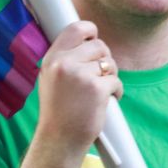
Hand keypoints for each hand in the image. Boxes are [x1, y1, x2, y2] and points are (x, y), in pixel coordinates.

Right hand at [34, 21, 121, 152]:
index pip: (76, 28)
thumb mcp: (51, 79)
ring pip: (110, 63)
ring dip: (110, 77)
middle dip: (103, 60)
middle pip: (99, 45)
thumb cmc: (58, 111)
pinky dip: (116, 92)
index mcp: (51, 59)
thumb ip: (65, 59)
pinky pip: (117, 80)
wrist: (58, 139)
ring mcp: (80, 75)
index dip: (90, 32)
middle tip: (95, 78)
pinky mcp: (96, 88)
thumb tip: (88, 39)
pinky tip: (104, 102)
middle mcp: (63, 64)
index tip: (92, 41)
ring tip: (96, 93)